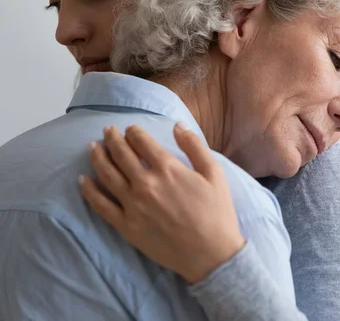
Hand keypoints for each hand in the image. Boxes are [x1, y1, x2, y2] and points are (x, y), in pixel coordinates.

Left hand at [79, 123, 244, 284]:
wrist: (210, 253)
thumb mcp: (214, 174)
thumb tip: (177, 125)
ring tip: (93, 147)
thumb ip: (195, 146)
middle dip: (112, 139)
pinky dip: (89, 191)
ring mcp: (132, 205)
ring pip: (106, 175)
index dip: (133, 132)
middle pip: (121, 154)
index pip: (142, 141)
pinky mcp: (125, 225)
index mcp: (167, 168)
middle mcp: (145, 183)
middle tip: (107, 131)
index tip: (130, 129)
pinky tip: (83, 180)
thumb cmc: (216, 212)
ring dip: (97, 157)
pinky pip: (100, 205)